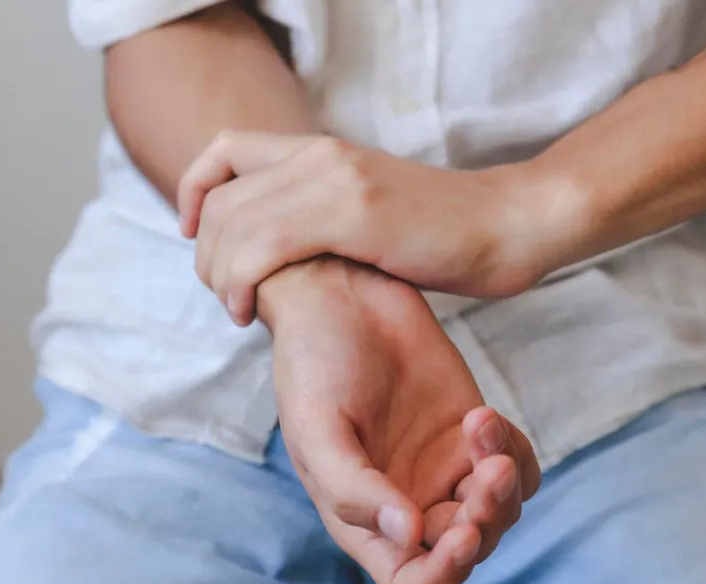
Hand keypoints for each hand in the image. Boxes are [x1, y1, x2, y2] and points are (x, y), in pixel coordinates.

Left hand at [180, 131, 567, 325]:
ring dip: (219, 274)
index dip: (195, 192)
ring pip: (232, 221)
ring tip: (240, 310)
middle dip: (205, 254)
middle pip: (219, 195)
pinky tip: (253, 311)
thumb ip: (322, 219)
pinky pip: (263, 242)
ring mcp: (336, 180)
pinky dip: (240, 280)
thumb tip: (276, 257)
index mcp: (323, 151)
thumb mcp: (371, 214)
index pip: (224, 150)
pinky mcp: (353, 212)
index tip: (201, 240)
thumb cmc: (448, 235)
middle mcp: (321, 155)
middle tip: (228, 296)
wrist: (510, 226)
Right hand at [259, 259, 540, 583]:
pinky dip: (514, 448)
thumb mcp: (316, 427)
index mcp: (364, 520)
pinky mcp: (473, 433)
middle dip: (485, 517)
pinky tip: (482, 416)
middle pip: (468, 549)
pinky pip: (518, 466)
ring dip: (504, 483)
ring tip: (481, 425)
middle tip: (487, 468)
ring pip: (502, 511)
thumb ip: (353, 488)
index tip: (462, 532)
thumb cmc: (312, 362)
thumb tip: (408, 534)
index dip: (443, 573)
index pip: (413, 582)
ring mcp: (445, 469)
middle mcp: (409, 504)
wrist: (340, 296)